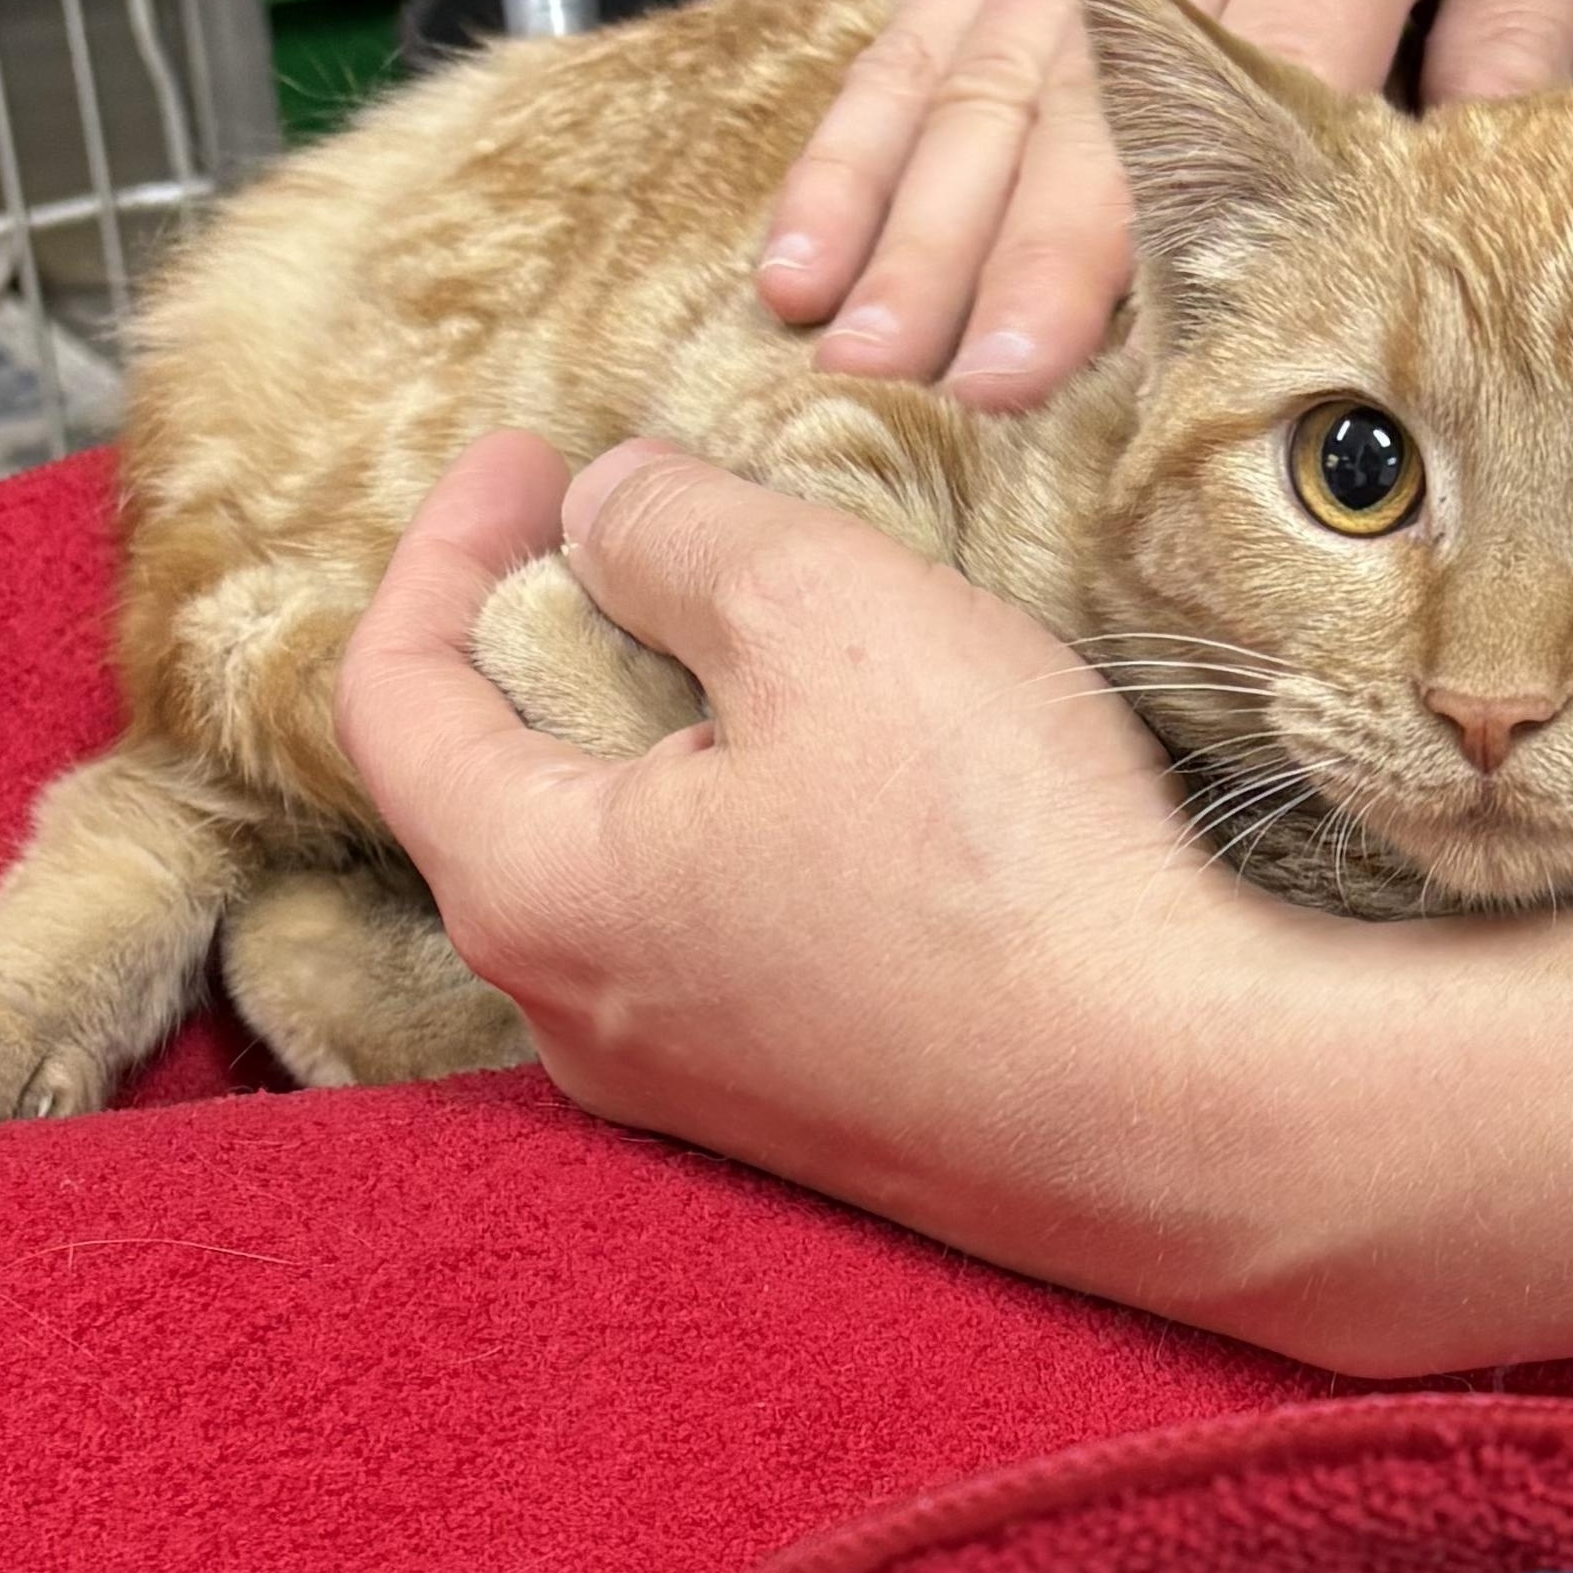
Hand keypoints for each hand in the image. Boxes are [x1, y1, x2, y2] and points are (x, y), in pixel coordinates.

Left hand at [334, 433, 1347, 1320]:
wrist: (1180, 1113)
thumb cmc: (998, 868)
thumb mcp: (824, 612)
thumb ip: (678, 531)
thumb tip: (610, 511)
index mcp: (534, 890)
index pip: (392, 697)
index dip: (441, 544)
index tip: (534, 453)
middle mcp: (578, 1017)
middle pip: (497, 791)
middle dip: (550, 641)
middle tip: (641, 537)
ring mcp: (689, 1088)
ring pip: (616, 873)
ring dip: (658, 744)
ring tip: (761, 651)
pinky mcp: (801, 1119)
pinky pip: (717, 946)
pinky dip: (737, 836)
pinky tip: (850, 786)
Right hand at [758, 0, 1572, 408]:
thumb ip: (1521, 47)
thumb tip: (1468, 233)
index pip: (1261, 60)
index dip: (1188, 211)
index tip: (1141, 347)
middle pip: (1091, 84)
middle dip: (1025, 247)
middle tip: (980, 383)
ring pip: (984, 72)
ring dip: (918, 224)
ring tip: (869, 354)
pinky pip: (920, 32)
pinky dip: (854, 151)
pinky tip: (802, 258)